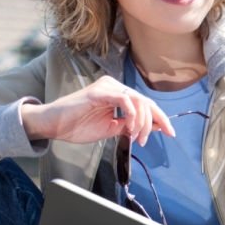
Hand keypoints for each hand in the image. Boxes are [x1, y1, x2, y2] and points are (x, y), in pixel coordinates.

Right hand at [21, 75, 174, 145]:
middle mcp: (114, 87)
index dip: (160, 118)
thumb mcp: (110, 129)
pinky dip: (131, 114)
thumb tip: (153, 128)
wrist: (53, 126)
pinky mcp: (99, 92)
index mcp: (118, 94)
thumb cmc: (77, 126)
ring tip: (138, 136)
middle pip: (145, 101)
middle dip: (157, 120)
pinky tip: (130, 127)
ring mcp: (107, 88)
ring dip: (143, 122)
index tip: (170, 132)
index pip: (145, 104)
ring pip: (138, 101)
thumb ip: (129, 126)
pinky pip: (124, 100)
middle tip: (158, 136)